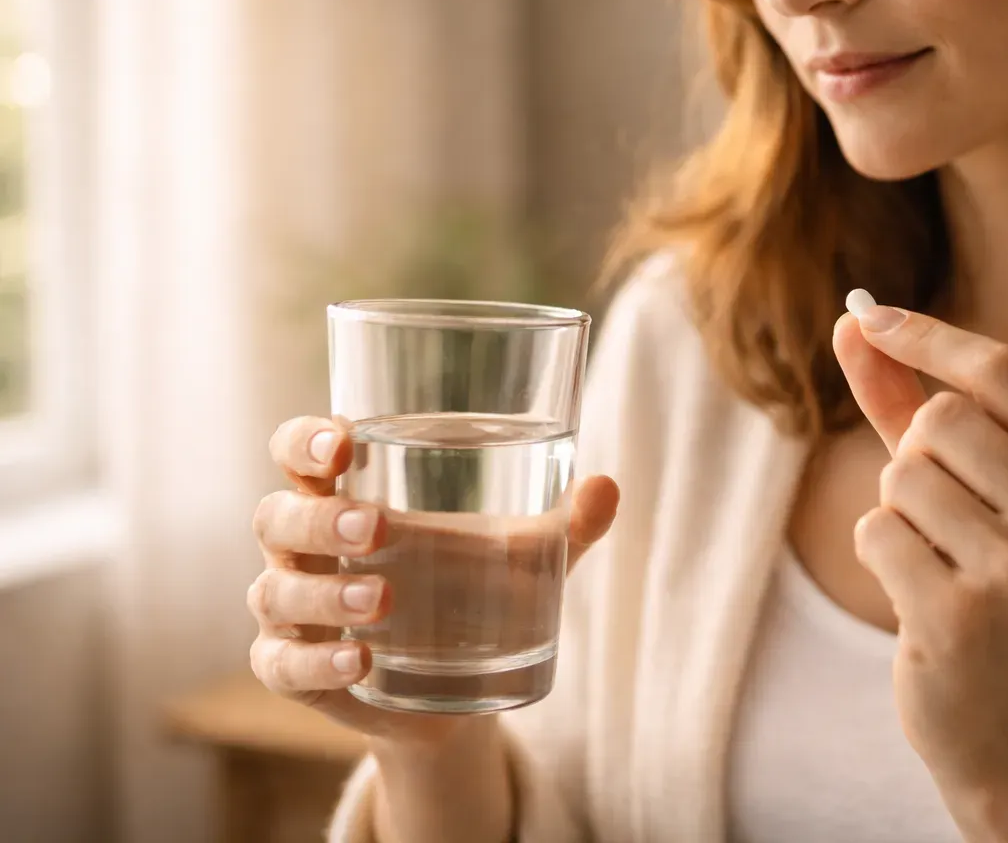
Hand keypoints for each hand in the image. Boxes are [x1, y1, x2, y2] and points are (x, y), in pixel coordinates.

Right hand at [246, 415, 619, 749]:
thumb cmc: (477, 588)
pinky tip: (359, 661)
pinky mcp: (294, 668)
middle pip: (277, 517)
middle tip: (376, 529)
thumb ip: (565, 523)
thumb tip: (607, 486)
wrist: (463, 688)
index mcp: (348, 494)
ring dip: (325, 594)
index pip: (298, 451)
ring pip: (276, 591)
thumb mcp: (526, 556)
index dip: (304, 441)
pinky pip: (282, 663)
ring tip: (383, 603)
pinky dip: (317, 663)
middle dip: (320, 519)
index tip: (340, 443)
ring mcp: (291, 608)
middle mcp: (305, 546)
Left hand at [833, 305, 1007, 833]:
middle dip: (913, 460)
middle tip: (945, 522)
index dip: (927, 335)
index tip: (868, 315)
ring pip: (901, 478)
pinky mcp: (963, 617)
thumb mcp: (970, 487)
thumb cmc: (989, 584)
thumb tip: (852, 318)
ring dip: (896, 513)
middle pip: (939, 420)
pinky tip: (918, 599)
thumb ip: (909, 401)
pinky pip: (876, 531)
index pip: (1002, 370)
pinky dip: (878, 555)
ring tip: (937, 564)